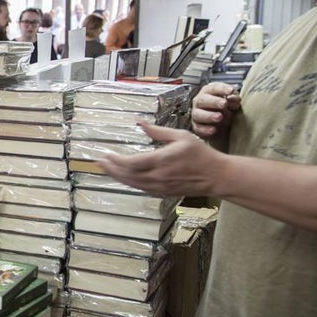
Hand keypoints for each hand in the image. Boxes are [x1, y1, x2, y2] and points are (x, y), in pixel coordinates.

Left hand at [97, 123, 227, 197]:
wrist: (216, 176)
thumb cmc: (200, 154)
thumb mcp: (181, 136)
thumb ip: (158, 132)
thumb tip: (141, 123)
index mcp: (162, 161)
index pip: (132, 163)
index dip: (116, 161)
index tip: (107, 155)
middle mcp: (159, 176)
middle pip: (128, 175)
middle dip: (111, 169)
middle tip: (99, 162)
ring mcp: (160, 186)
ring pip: (133, 184)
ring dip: (117, 177)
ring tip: (106, 169)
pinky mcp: (163, 192)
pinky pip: (141, 189)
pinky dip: (129, 183)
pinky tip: (123, 178)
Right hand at [191, 82, 240, 139]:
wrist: (221, 124)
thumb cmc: (226, 109)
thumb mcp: (232, 103)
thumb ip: (233, 99)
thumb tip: (232, 97)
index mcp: (209, 92)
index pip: (213, 88)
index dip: (222, 89)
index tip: (231, 91)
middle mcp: (200, 102)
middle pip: (203, 100)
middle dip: (214, 102)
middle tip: (224, 104)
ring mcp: (196, 114)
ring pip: (198, 114)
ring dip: (209, 116)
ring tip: (220, 117)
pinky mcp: (196, 127)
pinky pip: (198, 128)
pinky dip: (205, 129)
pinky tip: (213, 130)